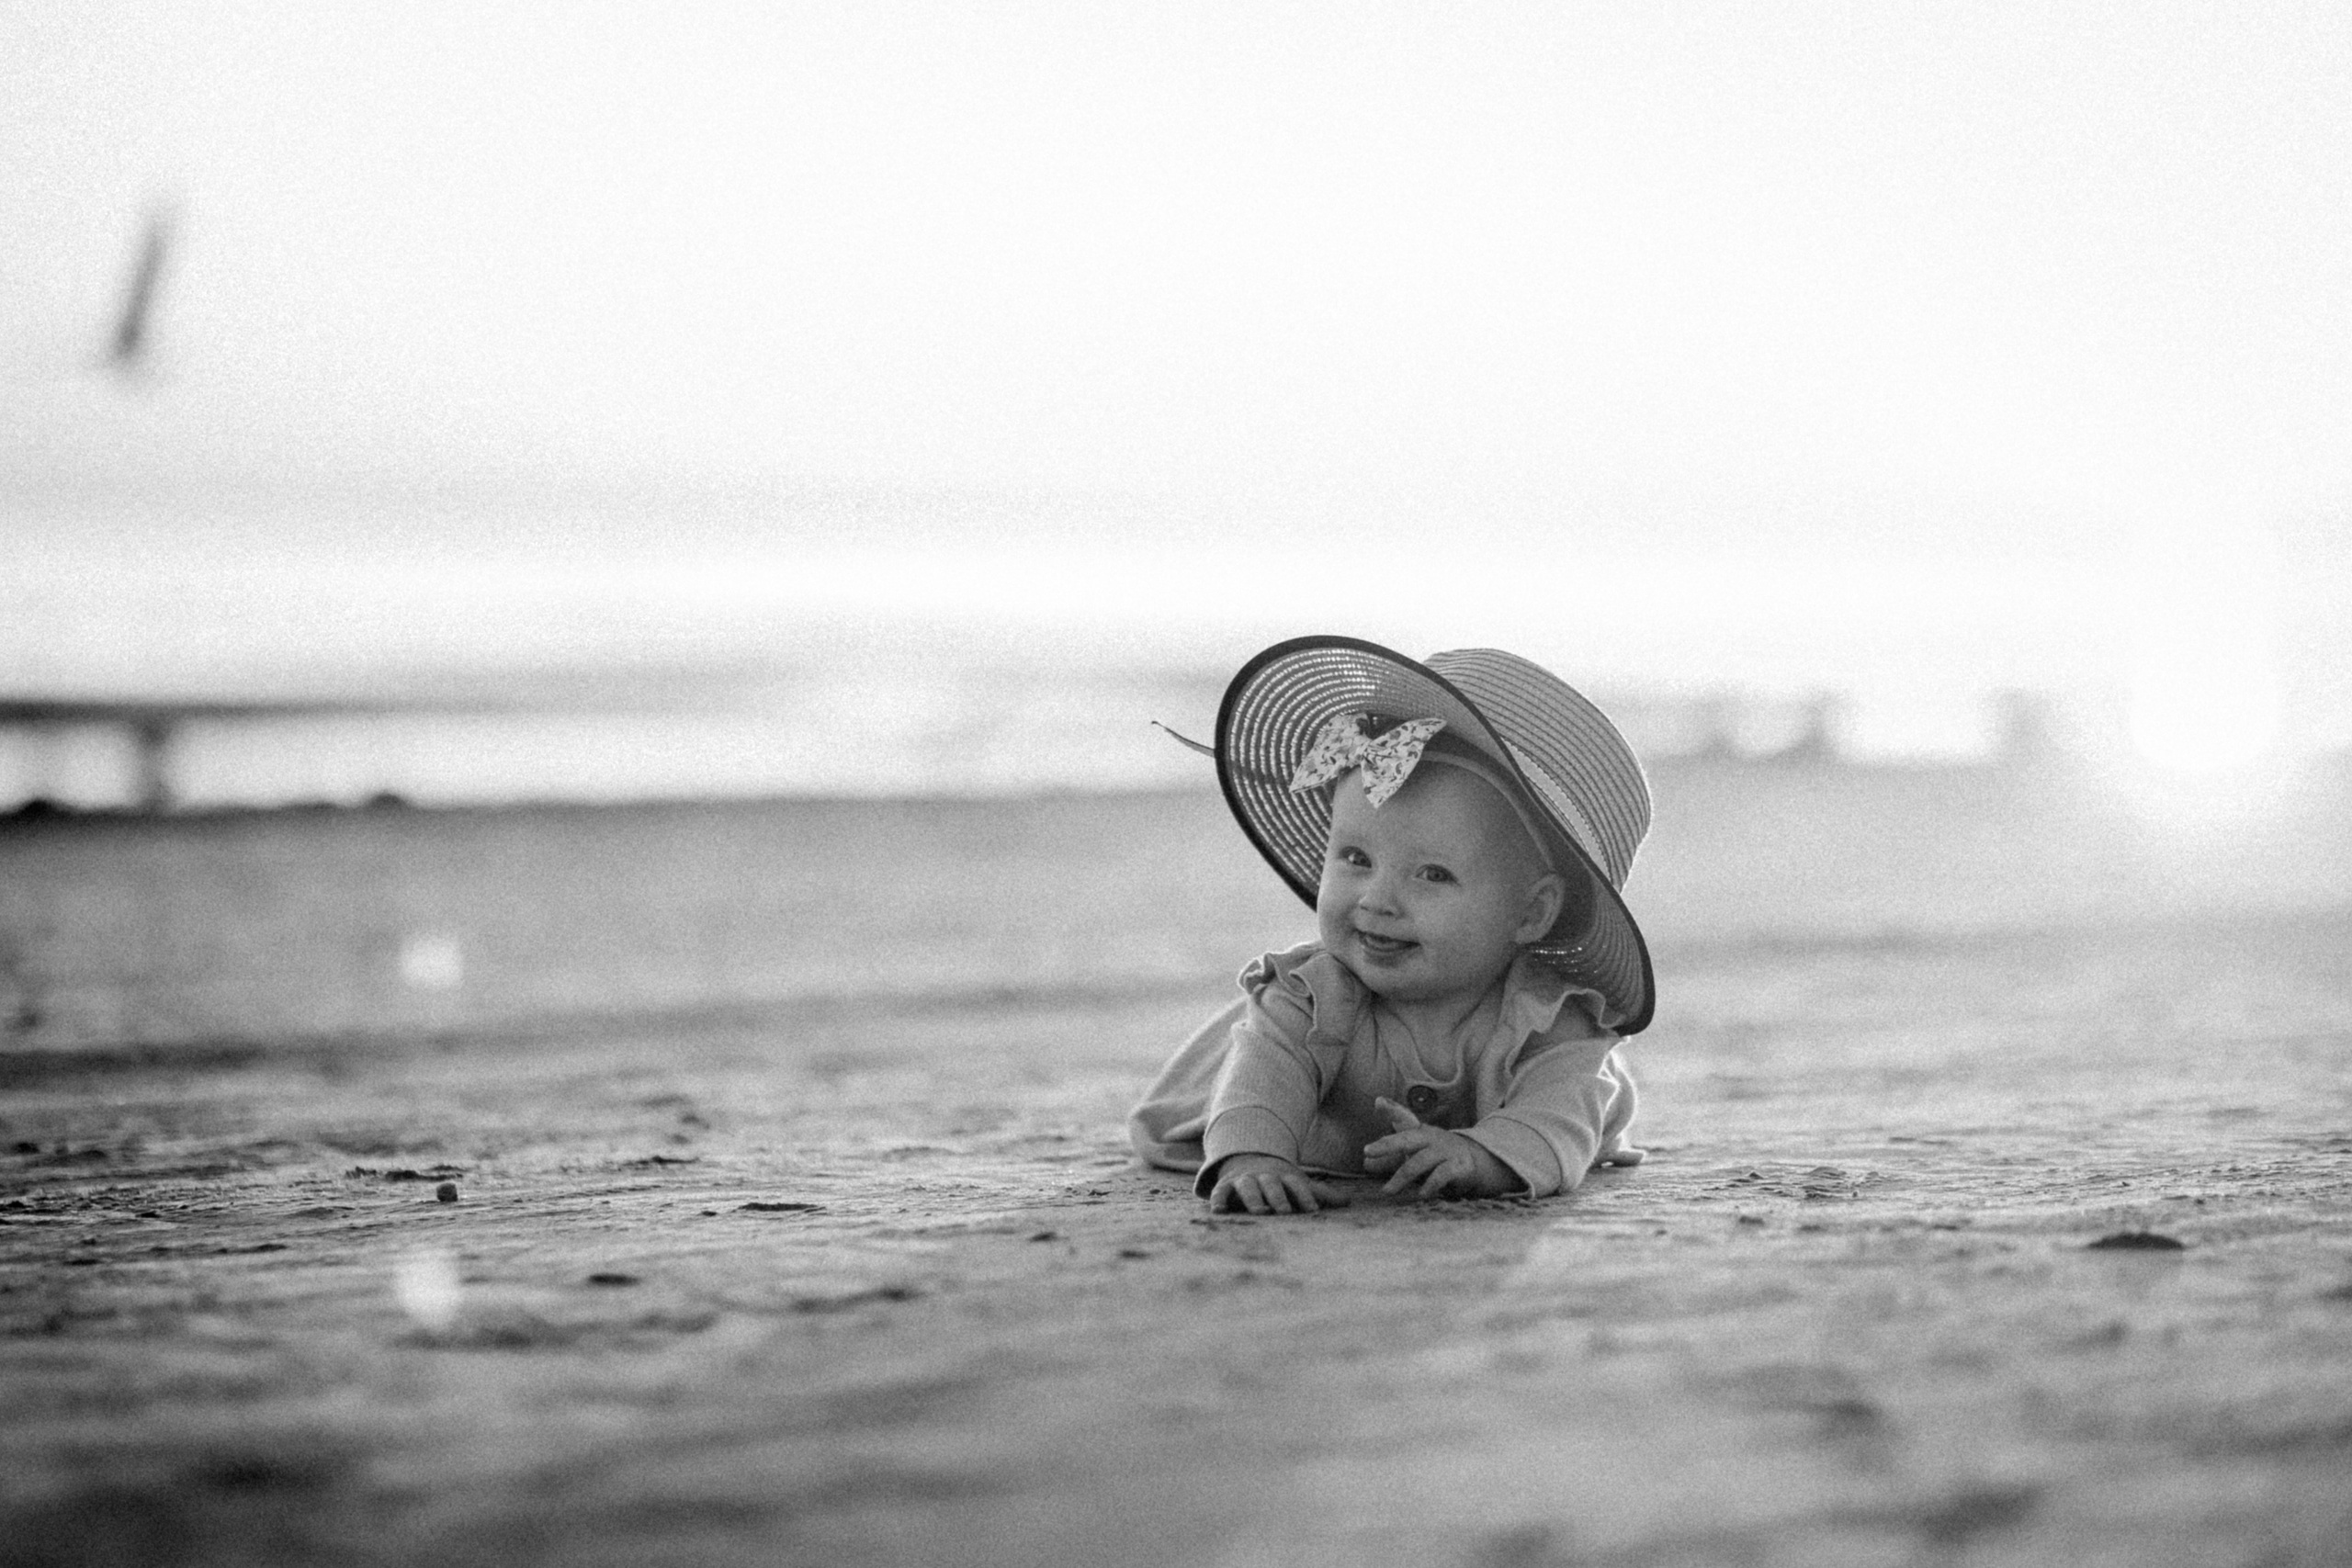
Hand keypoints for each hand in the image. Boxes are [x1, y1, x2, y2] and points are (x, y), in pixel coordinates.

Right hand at [1207, 1154, 1352, 1214]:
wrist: (1248, 1160)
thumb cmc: (1280, 1181)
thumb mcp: (1298, 1184)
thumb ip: (1320, 1194)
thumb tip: (1349, 1202)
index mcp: (1284, 1176)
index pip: (1296, 1184)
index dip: (1305, 1196)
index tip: (1313, 1210)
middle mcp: (1264, 1176)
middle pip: (1272, 1184)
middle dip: (1278, 1196)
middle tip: (1284, 1211)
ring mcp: (1245, 1180)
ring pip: (1248, 1186)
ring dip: (1252, 1197)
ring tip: (1259, 1210)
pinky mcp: (1226, 1186)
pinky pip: (1221, 1192)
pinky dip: (1219, 1199)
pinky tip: (1219, 1210)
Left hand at [1362, 1097, 1516, 1200]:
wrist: (1481, 1163)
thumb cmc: (1441, 1158)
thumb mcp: (1417, 1155)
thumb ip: (1392, 1159)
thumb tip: (1365, 1165)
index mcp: (1421, 1133)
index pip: (1405, 1118)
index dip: (1391, 1109)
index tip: (1378, 1102)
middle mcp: (1433, 1138)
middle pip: (1407, 1139)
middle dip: (1387, 1145)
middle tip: (1367, 1153)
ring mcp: (1447, 1151)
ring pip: (1420, 1162)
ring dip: (1402, 1177)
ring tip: (1388, 1191)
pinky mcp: (1460, 1167)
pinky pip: (1442, 1175)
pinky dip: (1430, 1186)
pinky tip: (1421, 1195)